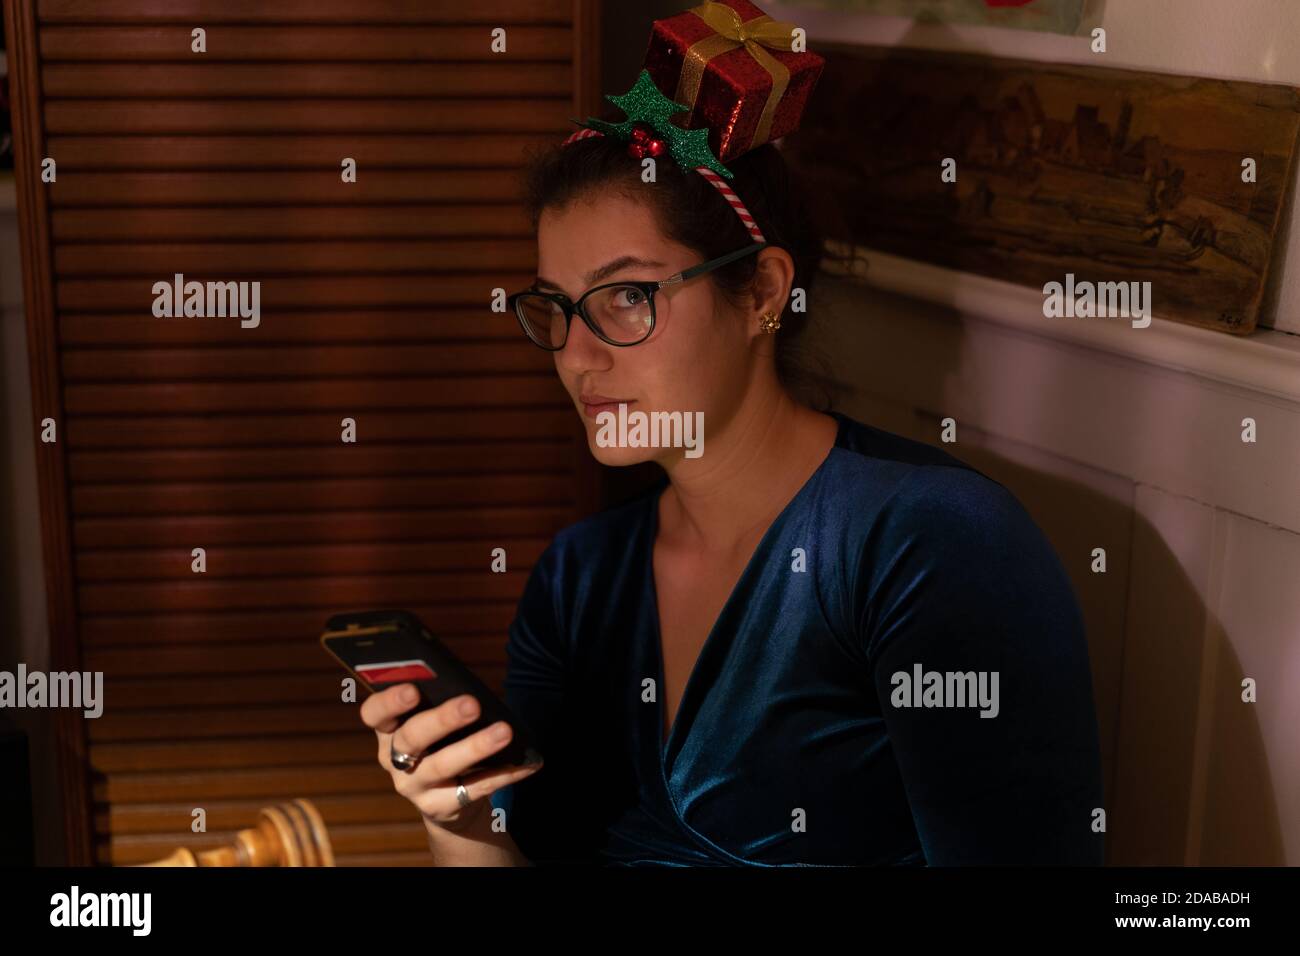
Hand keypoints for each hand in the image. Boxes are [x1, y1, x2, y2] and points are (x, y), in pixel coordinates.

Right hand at [360, 684, 542, 832]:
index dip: (388, 702)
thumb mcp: (434, 724)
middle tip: (472, 703)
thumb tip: (470, 690)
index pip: (374, 714)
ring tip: (505, 731)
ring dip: (476, 747)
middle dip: (441, 719)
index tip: (412, 689)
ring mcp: (414, 787)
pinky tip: (527, 762)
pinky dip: (504, 774)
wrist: (449, 800)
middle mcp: (394, 760)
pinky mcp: (440, 808)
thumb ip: (440, 703)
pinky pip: (474, 789)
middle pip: (412, 738)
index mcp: (389, 730)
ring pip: (443, 766)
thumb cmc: (444, 743)